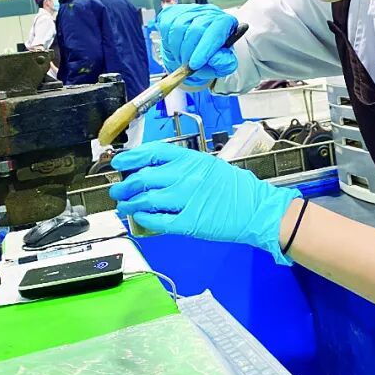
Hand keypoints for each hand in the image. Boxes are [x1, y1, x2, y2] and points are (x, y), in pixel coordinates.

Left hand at [110, 143, 300, 263]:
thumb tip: (152, 171)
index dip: (131, 158)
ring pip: (146, 199)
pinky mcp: (189, 222)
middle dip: (125, 185)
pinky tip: (139, 218)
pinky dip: (145, 219)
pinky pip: (158, 220)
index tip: (119, 163)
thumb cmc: (235, 189)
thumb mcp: (208, 166)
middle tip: (117, 189)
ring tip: (124, 206)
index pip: (153, 153)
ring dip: (130, 203)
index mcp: (192, 159)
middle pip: (144, 177)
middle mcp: (187, 176)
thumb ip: (182, 167)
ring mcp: (187, 199)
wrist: (256, 209)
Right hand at [157, 4, 238, 86]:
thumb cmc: (209, 58)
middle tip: (187, 65)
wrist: (193, 53)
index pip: (216, 30)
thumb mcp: (222, 65)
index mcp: (226, 23)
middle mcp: (209, 13)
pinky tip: (175, 47)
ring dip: (177, 49)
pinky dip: (168, 41)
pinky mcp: (174, 12)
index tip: (195, 64)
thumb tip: (216, 59)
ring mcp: (191, 10)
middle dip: (188, 52)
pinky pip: (167, 25)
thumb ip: (224, 64)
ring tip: (182, 58)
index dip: (205, 48)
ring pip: (179, 27)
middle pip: (196, 29)